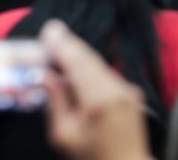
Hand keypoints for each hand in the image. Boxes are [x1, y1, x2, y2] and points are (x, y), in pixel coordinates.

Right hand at [41, 20, 150, 159]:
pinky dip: (90, 67)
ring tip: (60, 48)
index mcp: (98, 99)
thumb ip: (55, 100)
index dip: (61, 44)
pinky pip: (105, 73)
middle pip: (88, 57)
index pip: (76, 62)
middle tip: (51, 31)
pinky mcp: (132, 93)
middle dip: (68, 44)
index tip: (49, 30)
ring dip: (79, 55)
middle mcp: (116, 89)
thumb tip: (45, 75)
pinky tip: (77, 69)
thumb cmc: (93, 158)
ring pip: (97, 63)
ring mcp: (128, 90)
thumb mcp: (64, 135)